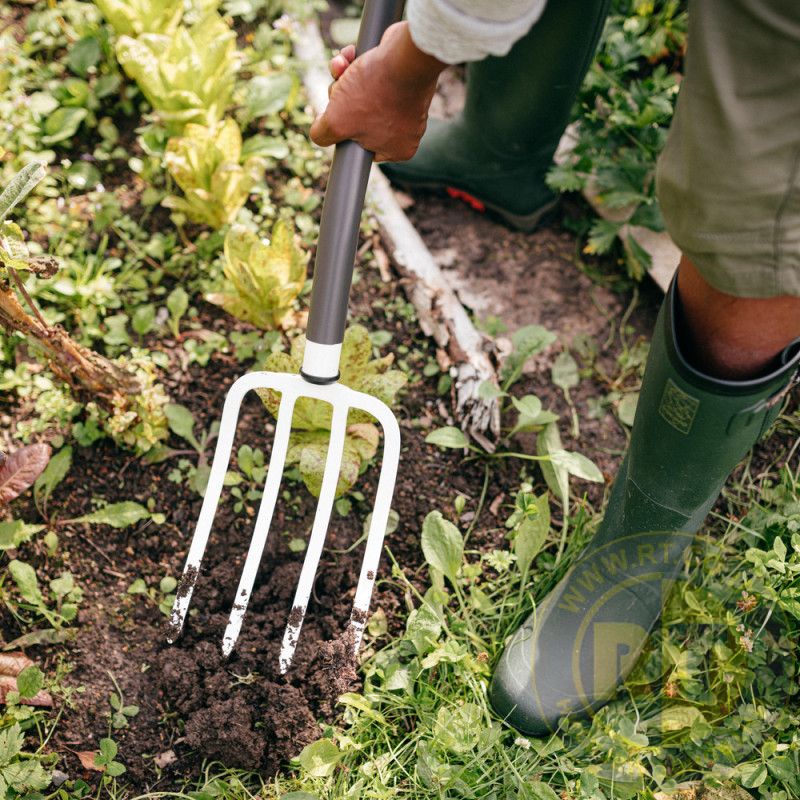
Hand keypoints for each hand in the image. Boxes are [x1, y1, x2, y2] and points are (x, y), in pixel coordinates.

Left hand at [310, 22, 445, 161]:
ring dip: (344, 76)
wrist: (404, 52)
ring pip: (362, 93)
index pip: (360, 147)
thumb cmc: (374, 92)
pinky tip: (350, 54)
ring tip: (342, 65)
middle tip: (340, 88)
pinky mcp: (403, 77)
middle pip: (357, 117)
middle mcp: (404, 129)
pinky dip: (358, 64)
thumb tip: (320, 133)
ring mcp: (405, 102)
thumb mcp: (337, 123)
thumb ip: (324, 135)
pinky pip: (374, 75)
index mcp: (397, 149)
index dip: (344, 130)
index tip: (338, 116)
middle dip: (342, 97)